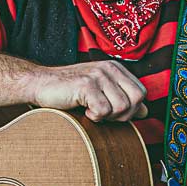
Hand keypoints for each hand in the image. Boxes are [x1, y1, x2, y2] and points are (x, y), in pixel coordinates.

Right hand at [25, 60, 148, 122]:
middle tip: (104, 114)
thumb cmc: (70, 91)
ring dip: (107, 116)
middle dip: (123, 114)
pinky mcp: (86, 84)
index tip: (113, 112)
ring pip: (121, 107)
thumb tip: (145, 111)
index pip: (141, 92)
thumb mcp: (101, 92)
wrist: (41, 84)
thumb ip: (122, 98)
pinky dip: (94, 117)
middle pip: (136, 99)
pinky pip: (103, 111)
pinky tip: (84, 110)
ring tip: (91, 110)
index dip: (131, 108)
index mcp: (116, 68)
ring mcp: (98, 75)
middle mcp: (110, 68)